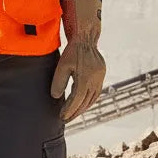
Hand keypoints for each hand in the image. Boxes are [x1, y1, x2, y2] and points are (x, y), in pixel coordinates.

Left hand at [50, 0, 105, 121]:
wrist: (86, 38)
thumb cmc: (71, 51)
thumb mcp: (61, 66)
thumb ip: (58, 82)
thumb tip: (56, 97)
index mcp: (86, 78)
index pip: (77, 99)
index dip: (69, 110)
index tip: (62, 117)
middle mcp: (95, 80)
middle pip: (85, 102)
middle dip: (75, 112)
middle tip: (66, 119)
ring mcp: (100, 78)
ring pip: (92, 99)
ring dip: (83, 108)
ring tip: (73, 114)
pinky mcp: (101, 75)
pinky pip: (96, 92)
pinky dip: (89, 100)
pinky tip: (82, 104)